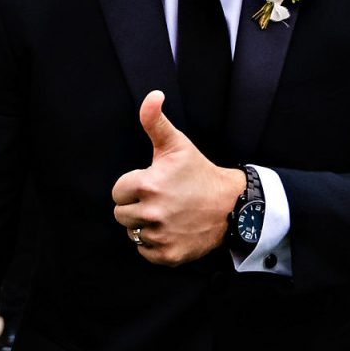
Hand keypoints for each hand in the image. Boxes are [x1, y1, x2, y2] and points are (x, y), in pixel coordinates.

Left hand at [112, 92, 242, 266]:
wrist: (231, 205)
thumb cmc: (199, 173)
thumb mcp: (176, 144)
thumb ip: (155, 120)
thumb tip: (152, 95)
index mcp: (147, 184)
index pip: (118, 193)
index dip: (133, 187)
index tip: (152, 184)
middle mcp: (152, 212)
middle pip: (121, 215)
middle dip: (136, 207)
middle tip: (160, 200)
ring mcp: (161, 236)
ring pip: (132, 233)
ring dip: (145, 225)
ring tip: (166, 214)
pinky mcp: (169, 255)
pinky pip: (145, 251)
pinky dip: (154, 244)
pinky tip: (170, 230)